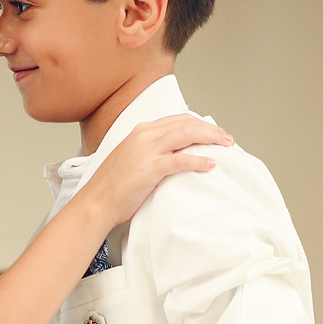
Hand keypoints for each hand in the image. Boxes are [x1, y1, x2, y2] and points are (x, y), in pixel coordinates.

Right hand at [87, 115, 232, 229]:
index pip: (177, 120)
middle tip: (227, 139)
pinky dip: (198, 160)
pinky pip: (180, 160)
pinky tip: (210, 164)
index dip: (199, 124)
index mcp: (140, 132)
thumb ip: (149, 151)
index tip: (213, 132)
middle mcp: (144, 136)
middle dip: (210, 129)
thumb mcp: (130, 159)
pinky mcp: (150, 169)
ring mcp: (147, 151)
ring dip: (210, 138)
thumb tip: (172, 154)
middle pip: (186, 123)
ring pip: (186, 135)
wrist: (95, 203)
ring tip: (225, 146)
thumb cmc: (112, 187)